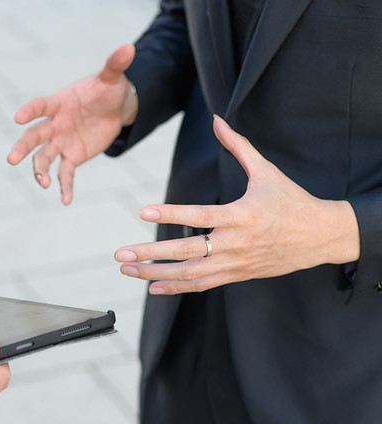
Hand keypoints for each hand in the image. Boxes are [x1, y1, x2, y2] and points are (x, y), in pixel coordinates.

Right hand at [7, 44, 137, 204]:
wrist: (114, 108)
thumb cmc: (107, 90)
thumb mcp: (112, 78)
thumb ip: (115, 65)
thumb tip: (128, 47)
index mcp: (60, 103)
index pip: (40, 106)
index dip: (30, 111)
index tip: (18, 118)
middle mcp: (55, 124)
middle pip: (34, 137)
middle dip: (23, 148)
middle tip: (11, 159)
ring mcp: (61, 142)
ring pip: (44, 158)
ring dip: (40, 171)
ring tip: (43, 184)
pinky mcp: (72, 156)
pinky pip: (65, 173)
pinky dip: (65, 187)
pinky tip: (66, 200)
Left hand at [114, 115, 360, 294]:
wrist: (321, 237)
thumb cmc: (291, 201)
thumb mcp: (267, 171)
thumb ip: (238, 146)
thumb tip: (217, 119)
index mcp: (243, 215)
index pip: (200, 215)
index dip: (171, 213)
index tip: (143, 211)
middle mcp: (237, 243)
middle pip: (188, 251)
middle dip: (151, 253)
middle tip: (120, 253)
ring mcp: (236, 263)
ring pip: (190, 274)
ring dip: (155, 273)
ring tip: (127, 269)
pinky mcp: (236, 276)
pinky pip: (202, 284)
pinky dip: (176, 287)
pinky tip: (152, 286)